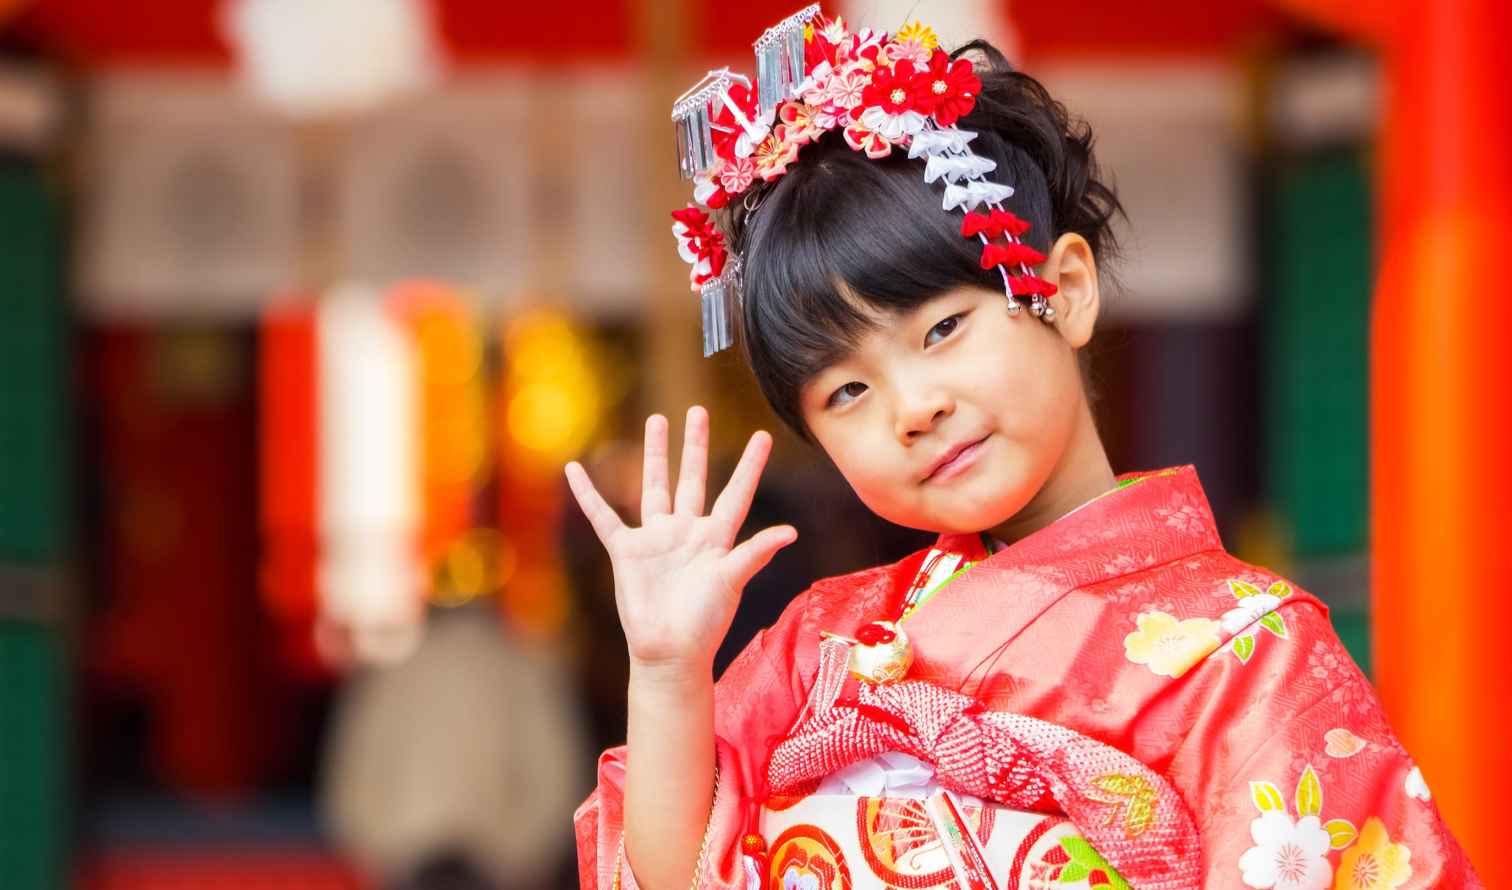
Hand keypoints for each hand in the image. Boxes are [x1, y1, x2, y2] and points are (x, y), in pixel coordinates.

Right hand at [565, 406, 796, 673]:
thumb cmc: (705, 622)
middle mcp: (686, 531)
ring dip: (654, 455)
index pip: (736, 493)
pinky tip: (574, 469)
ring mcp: (655, 539)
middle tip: (698, 411)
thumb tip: (791, 532)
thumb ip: (755, 553)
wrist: (669, 651)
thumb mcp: (731, 582)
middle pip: (693, 478)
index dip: (749, 466)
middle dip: (695, 445)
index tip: (763, 436)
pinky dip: (588, 494)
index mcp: (716, 538)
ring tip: (656, 420)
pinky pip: (603, 516)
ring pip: (654, 486)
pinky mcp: (626, 550)